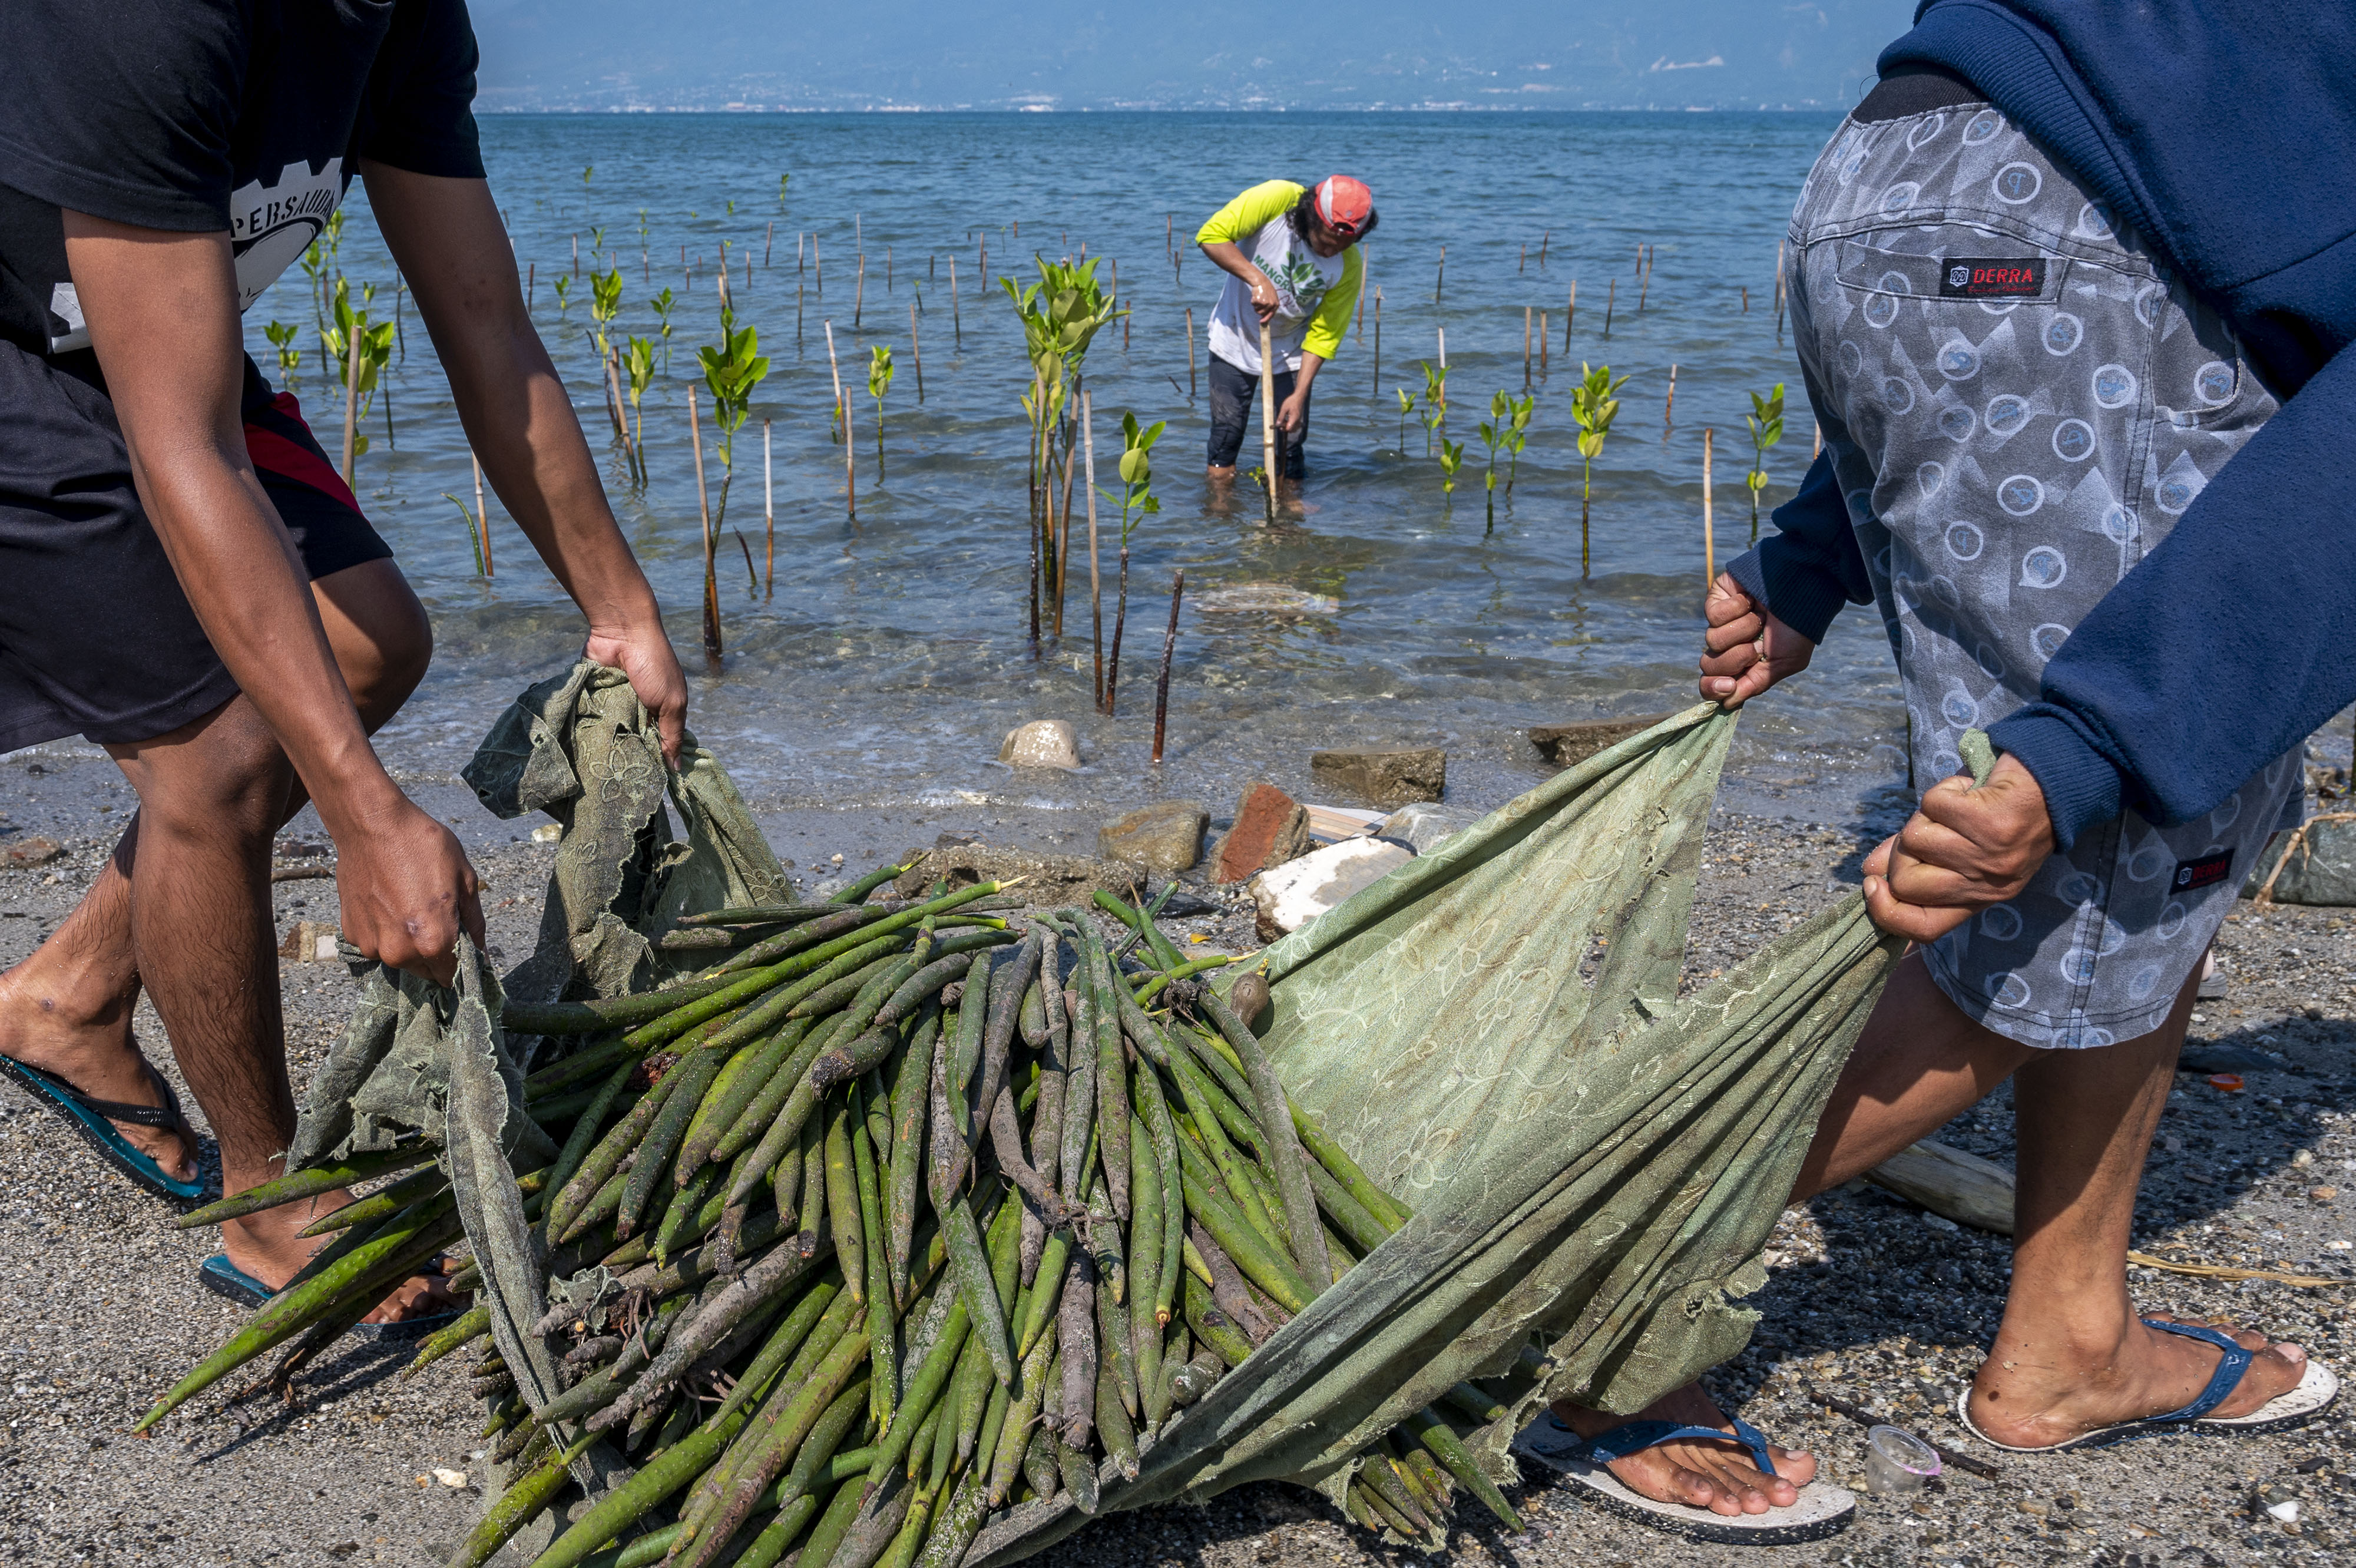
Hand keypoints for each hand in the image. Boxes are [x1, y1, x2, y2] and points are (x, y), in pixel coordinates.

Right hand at [334, 796, 484, 986]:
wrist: (372, 825)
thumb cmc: (422, 847)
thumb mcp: (465, 879)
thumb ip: (474, 921)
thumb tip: (481, 948)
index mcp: (434, 941)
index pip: (452, 974)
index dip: (462, 964)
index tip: (463, 951)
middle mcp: (401, 952)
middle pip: (426, 970)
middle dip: (436, 953)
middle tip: (435, 919)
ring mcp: (372, 945)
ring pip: (400, 958)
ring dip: (408, 943)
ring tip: (409, 906)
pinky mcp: (351, 933)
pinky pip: (376, 943)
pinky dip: (384, 931)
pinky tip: (387, 903)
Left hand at [586, 619, 689, 766]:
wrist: (622, 632)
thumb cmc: (654, 665)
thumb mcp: (671, 702)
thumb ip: (672, 734)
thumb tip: (676, 770)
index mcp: (662, 710)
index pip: (660, 744)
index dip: (656, 761)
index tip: (648, 783)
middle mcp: (640, 709)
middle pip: (634, 741)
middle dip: (630, 755)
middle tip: (622, 780)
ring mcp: (616, 704)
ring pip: (612, 733)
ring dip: (609, 743)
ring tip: (601, 767)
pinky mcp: (595, 697)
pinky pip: (593, 719)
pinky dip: (592, 728)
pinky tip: (586, 746)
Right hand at [1248, 271, 1278, 323]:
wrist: (1261, 281)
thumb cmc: (1266, 290)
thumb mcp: (1272, 298)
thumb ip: (1270, 307)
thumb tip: (1265, 318)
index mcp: (1276, 304)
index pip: (1271, 315)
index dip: (1266, 319)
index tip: (1261, 322)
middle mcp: (1271, 304)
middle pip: (1262, 313)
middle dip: (1258, 310)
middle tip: (1258, 303)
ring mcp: (1265, 303)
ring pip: (1257, 310)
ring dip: (1256, 305)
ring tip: (1258, 297)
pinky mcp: (1259, 301)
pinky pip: (1253, 304)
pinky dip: (1253, 301)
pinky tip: (1256, 295)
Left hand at [1274, 392, 1308, 433]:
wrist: (1299, 397)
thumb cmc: (1292, 401)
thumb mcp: (1284, 408)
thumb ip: (1281, 417)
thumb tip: (1277, 424)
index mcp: (1294, 418)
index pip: (1289, 428)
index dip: (1283, 428)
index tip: (1279, 425)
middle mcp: (1298, 420)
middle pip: (1292, 430)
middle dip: (1285, 428)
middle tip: (1280, 424)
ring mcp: (1299, 419)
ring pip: (1294, 428)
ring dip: (1288, 427)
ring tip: (1284, 421)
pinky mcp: (1299, 418)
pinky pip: (1296, 425)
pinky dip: (1291, 425)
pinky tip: (1287, 420)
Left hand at [1699, 573, 1813, 706]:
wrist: (1804, 588)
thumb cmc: (1799, 627)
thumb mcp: (1785, 663)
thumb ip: (1755, 684)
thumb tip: (1727, 704)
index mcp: (1743, 665)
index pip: (1711, 686)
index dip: (1713, 689)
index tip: (1728, 685)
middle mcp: (1729, 646)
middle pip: (1708, 666)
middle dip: (1735, 658)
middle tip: (1757, 646)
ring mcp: (1721, 623)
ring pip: (1712, 640)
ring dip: (1743, 630)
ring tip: (1761, 618)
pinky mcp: (1716, 601)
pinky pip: (1714, 615)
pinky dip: (1737, 609)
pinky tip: (1751, 601)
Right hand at [1862, 754, 2054, 941]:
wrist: (2052, 781)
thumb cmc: (1999, 814)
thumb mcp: (1959, 845)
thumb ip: (1916, 861)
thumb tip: (1871, 872)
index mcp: (1978, 898)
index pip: (1925, 928)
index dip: (1888, 913)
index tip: (1873, 885)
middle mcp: (1985, 885)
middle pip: (1907, 885)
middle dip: (1902, 852)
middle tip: (1929, 830)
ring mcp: (1989, 857)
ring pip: (1915, 840)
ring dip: (1927, 814)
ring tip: (1956, 807)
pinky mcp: (1990, 823)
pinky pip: (1933, 805)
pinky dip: (1945, 789)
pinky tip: (1969, 790)